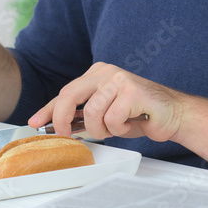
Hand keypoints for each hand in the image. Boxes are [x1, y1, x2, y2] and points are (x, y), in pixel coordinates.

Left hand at [28, 62, 183, 141]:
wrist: (172, 115)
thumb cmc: (138, 114)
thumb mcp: (105, 113)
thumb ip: (84, 114)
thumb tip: (58, 125)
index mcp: (96, 74)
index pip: (65, 92)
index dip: (47, 109)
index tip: (35, 122)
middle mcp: (105, 71)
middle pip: (69, 95)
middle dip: (62, 120)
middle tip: (67, 135)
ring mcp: (118, 78)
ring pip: (92, 113)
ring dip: (103, 129)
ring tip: (117, 127)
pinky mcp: (131, 90)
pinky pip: (112, 118)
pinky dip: (120, 128)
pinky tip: (131, 122)